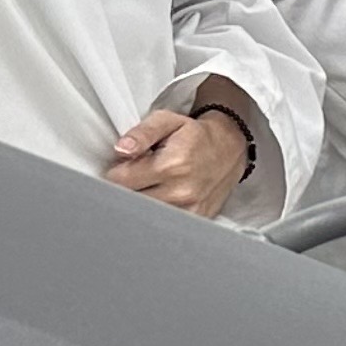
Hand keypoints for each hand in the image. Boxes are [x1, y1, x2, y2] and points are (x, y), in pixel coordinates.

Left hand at [106, 107, 249, 217]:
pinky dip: (156, 213)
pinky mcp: (195, 220)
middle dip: (126, 189)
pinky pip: (162, 224)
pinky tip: (163, 197)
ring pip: (143, 215)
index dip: (116, 172)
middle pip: (129, 200)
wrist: (229, 149)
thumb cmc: (195, 136)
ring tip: (151, 186)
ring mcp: (189, 210)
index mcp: (171, 165)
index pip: (119, 181)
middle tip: (137, 176)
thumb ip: (141, 133)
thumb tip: (121, 148)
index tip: (124, 166)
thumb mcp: (167, 121)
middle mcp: (181, 191)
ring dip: (141, 201)